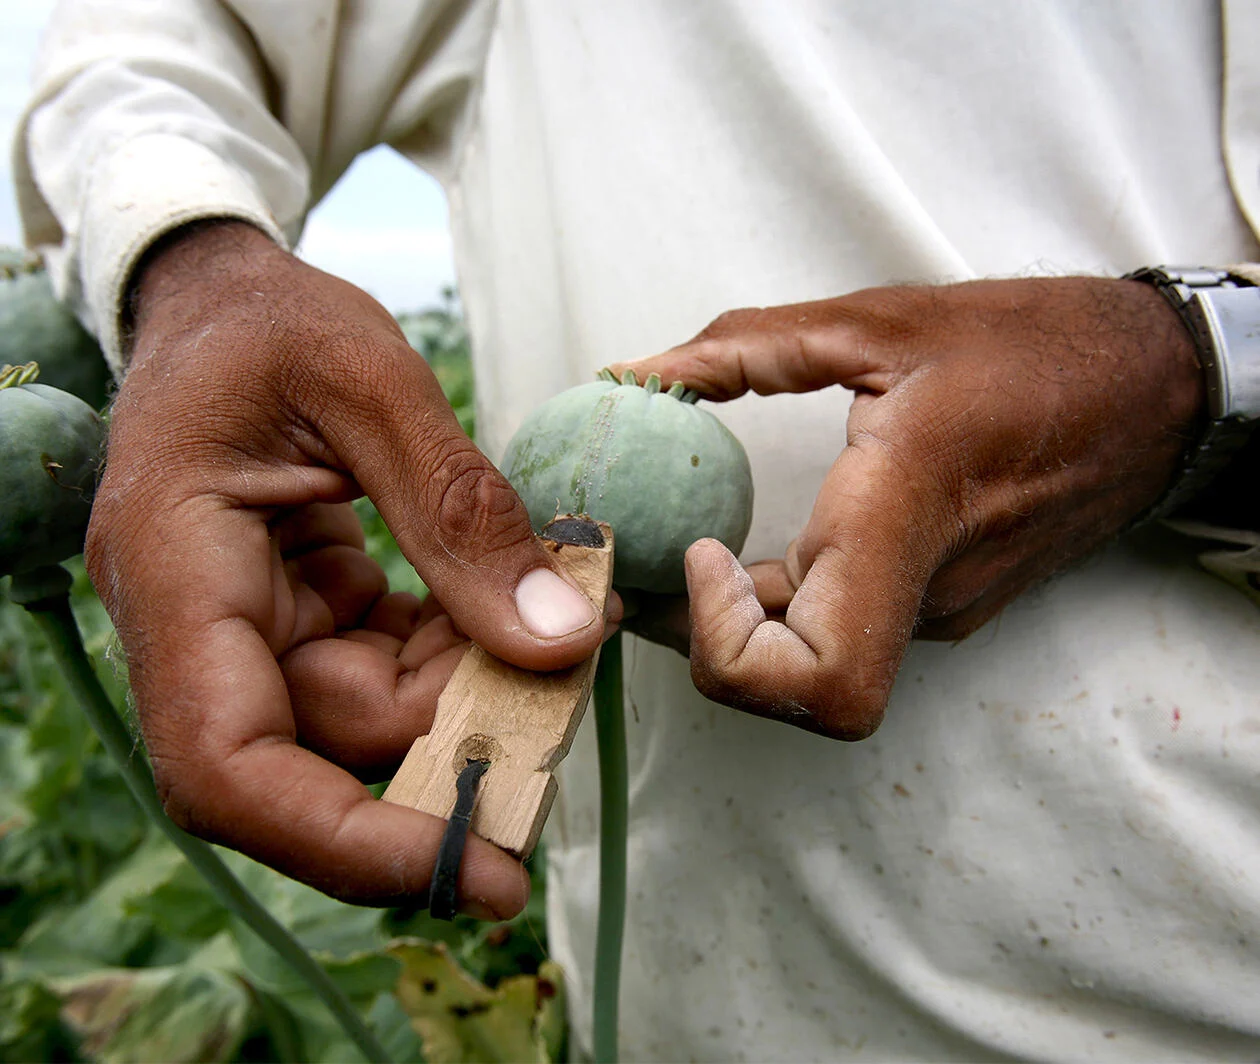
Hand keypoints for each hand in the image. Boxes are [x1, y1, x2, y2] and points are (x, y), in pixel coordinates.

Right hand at [87, 221, 615, 915]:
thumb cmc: (273, 320)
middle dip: (446, 750)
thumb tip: (559, 643)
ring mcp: (245, 627)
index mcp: (176, 571)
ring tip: (554, 640)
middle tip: (565, 711)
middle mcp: (196, 624)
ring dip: (464, 698)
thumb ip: (462, 514)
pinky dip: (451, 658)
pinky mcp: (296, 616)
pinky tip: (509, 615)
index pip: (227, 767)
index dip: (342, 842)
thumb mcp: (374, 385)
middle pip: (316, 755)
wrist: (226, 297)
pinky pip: (378, 673)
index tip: (471, 865)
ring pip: (361, 720)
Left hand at [613, 278, 1201, 738]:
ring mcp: (942, 611)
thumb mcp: (877, 320)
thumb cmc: (1033, 343)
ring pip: (814, 665)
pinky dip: (782, 609)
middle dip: (701, 638)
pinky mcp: (947, 608)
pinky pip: (846, 633)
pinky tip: (754, 552)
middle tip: (645, 564)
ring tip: (686, 546)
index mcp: (908, 516)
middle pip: (795, 689)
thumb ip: (743, 347)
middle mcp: (926, 591)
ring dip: (736, 624)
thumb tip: (633, 377)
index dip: (732, 652)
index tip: (705, 556)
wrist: (1160, 390)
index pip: (822, 680)